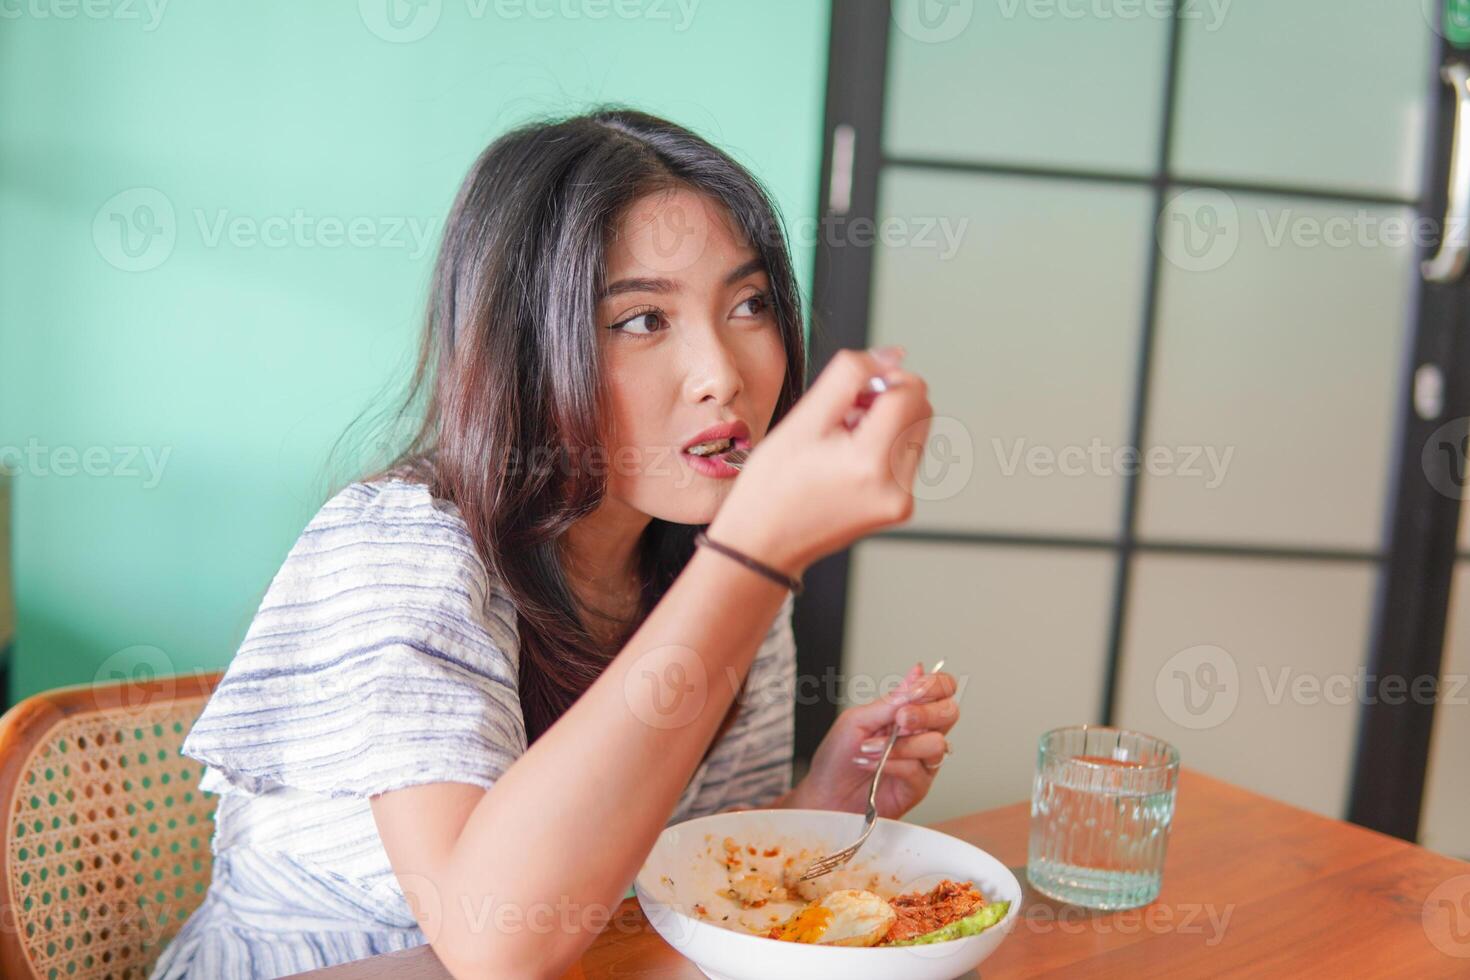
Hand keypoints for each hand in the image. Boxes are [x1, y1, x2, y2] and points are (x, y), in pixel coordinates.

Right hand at [706, 346, 931, 577]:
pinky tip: (848, 457)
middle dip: (887, 399)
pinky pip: (906, 456)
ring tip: (842, 438)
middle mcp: (895, 486)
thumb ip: (850, 376)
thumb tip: (893, 355)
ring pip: (917, 431)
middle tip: (843, 414)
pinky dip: (884, 445)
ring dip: (886, 421)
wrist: (764, 543)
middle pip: (921, 410)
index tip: (852, 390)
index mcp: (870, 462)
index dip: (884, 378)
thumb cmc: (773, 485)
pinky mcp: (900, 508)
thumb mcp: (803, 419)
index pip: (910, 393)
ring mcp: (901, 501)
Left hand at [780, 662, 958, 818]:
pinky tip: (873, 763)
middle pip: (950, 712)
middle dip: (926, 713)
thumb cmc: (837, 757)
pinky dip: (893, 763)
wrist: (825, 795)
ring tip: (871, 747)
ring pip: (937, 743)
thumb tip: (917, 671)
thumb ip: (891, 700)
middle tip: (900, 718)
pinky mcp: (918, 785)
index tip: (915, 690)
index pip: (941, 689)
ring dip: (902, 744)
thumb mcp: (858, 719)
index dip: (936, 684)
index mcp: (906, 711)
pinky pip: (918, 769)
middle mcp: (919, 733)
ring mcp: (921, 760)